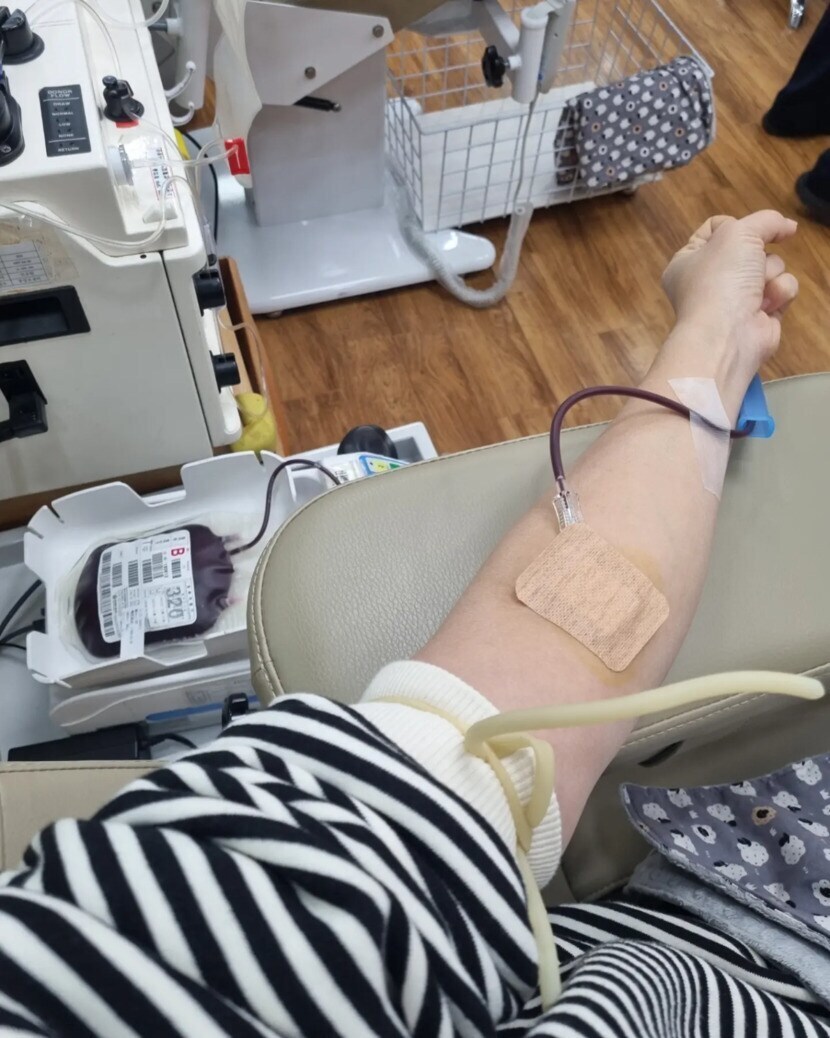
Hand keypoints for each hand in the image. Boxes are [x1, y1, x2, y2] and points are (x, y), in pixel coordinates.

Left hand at [661, 211, 798, 379]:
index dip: (733, 224)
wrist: (727, 334)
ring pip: (770, 267)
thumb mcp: (738, 232)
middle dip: (757, 254)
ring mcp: (734, 300)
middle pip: (749, 247)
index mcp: (687, 260)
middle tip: (748, 266)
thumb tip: (787, 226)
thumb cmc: (720, 279)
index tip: (742, 229)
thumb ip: (765, 221)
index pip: (713, 228)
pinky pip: (781, 290)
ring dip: (769, 273)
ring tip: (755, 290)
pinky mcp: (759, 316)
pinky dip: (779, 293)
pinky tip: (765, 306)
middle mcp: (709, 280)